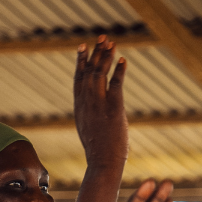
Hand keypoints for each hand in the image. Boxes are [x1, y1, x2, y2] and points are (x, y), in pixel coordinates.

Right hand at [75, 36, 127, 167]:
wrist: (103, 163)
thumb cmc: (99, 152)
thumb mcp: (89, 131)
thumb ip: (91, 116)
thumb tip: (95, 112)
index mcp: (80, 108)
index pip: (78, 79)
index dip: (81, 62)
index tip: (82, 47)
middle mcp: (86, 103)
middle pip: (89, 72)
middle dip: (95, 53)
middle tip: (102, 38)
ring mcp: (99, 105)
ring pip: (100, 74)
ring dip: (106, 57)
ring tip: (111, 43)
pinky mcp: (113, 108)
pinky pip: (115, 84)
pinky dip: (119, 71)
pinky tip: (123, 60)